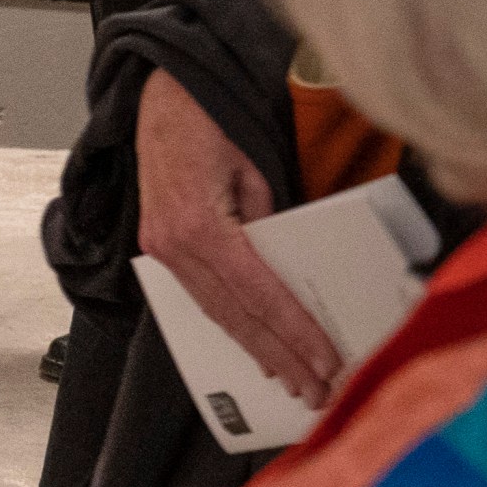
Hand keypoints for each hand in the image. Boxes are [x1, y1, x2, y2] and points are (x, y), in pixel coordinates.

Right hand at [135, 68, 340, 406]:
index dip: (294, 332)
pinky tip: (254, 346)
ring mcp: (161, 248)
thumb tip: (293, 262)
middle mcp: (173, 245)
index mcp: (197, 226)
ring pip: (216, 313)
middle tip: (315, 391)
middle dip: (280, 356)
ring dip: (256, 349)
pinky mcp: (161, 245)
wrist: (162, 95)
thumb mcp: (255, 165)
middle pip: (236, 316)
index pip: (258, 294)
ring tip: (291, 379)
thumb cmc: (210, 119)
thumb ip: (271, 219)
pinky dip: (232, 325)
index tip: (326, 361)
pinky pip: (201, 297)